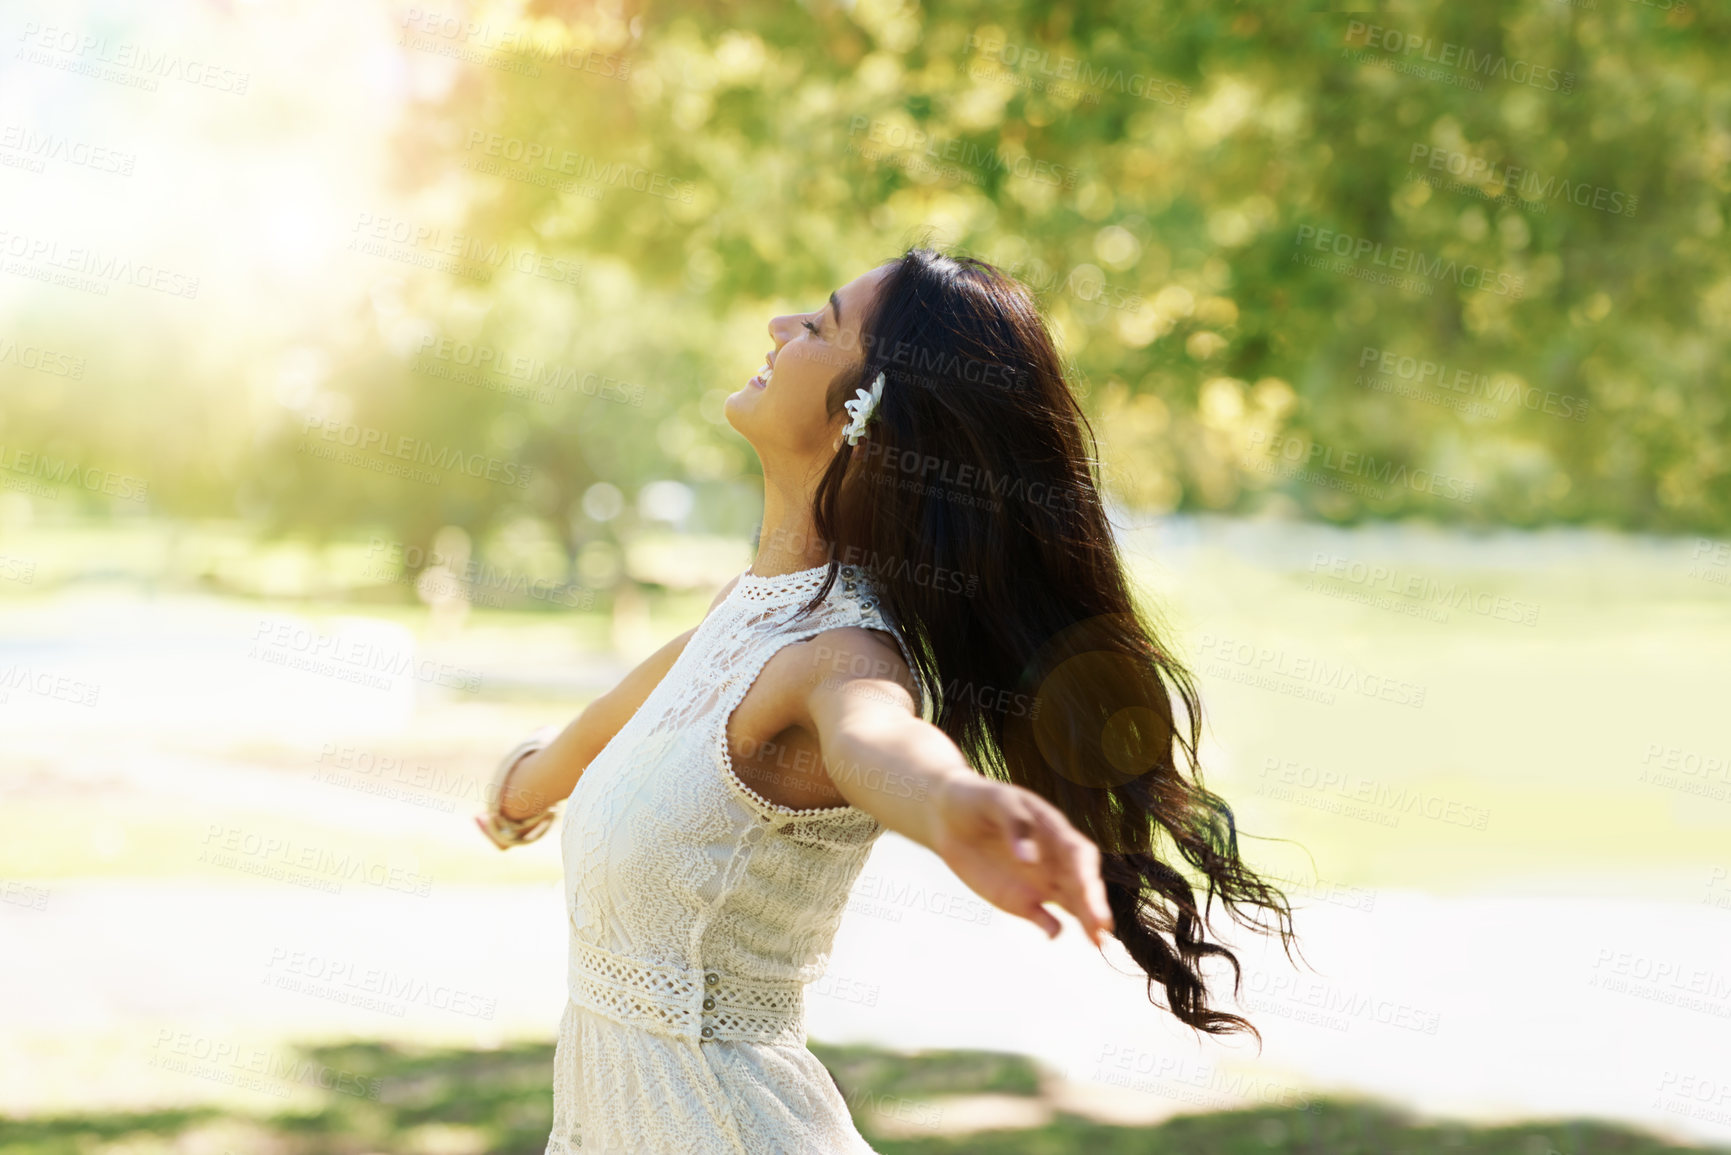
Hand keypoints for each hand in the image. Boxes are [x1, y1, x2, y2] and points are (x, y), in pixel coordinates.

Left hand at [927, 774, 1114, 948]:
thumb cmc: (978, 801)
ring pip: (1072, 904)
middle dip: (1093, 904)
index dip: (1086, 871)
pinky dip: (1052, 928)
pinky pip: (1044, 918)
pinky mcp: (1023, 901)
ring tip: (1096, 942)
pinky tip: (1053, 934)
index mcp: (1054, 831)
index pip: (1079, 853)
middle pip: (1082, 884)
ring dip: (1085, 922)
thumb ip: (1016, 826)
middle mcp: (1055, 860)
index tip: (1087, 887)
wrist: (948, 818)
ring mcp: (1042, 882)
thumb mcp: (997, 802)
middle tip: (1101, 926)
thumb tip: (1030, 860)